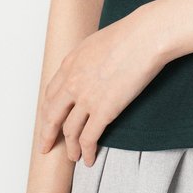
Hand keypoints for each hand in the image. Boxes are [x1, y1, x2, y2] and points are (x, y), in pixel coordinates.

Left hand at [38, 5, 166, 164]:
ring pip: (70, 131)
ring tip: (74, 156)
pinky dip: (87, 151)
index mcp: (69, 64)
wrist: (144, 37)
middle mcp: (72, 83)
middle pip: (52, 116)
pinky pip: (89, 138)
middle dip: (48, 134)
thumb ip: (87, 59)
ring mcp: (86, 98)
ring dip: (71, 147)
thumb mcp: (97, 42)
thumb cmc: (130, 34)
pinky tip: (89, 158)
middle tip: (47, 146)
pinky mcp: (104, 111)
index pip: (50, 94)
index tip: (49, 120)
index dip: (48, 111)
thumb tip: (92, 67)